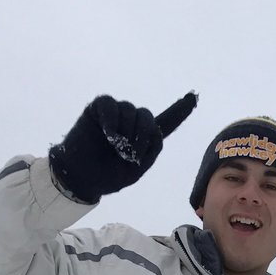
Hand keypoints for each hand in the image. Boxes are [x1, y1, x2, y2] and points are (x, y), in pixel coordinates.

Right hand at [48, 92, 196, 203]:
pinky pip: (110, 105)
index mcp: (143, 138)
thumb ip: (151, 148)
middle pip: (147, 117)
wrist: (82, 177)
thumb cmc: (107, 175)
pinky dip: (112, 122)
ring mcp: (115, 113)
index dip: (180, 111)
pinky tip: (109, 136)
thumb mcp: (137, 169)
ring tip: (115, 148)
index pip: (166, 122)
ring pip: (131, 111)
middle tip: (129, 156)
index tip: (193, 97)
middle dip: (142, 137)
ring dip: (126, 133)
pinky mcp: (98, 108)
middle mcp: (131, 122)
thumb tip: (151, 125)